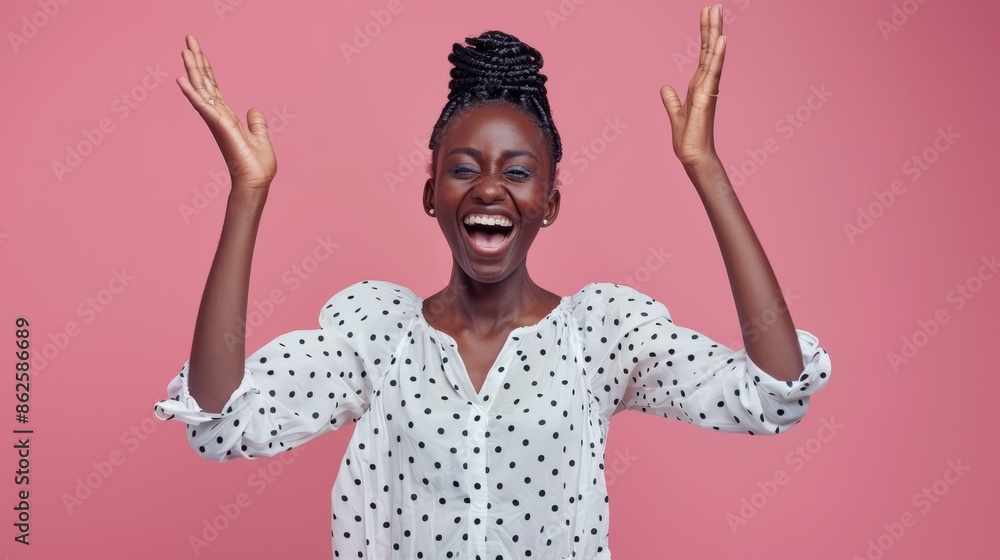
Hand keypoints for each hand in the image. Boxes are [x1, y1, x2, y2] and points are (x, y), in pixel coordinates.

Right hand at [176, 35, 276, 190]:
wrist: (256, 183)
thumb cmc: (256, 165)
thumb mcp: (260, 137)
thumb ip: (256, 122)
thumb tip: (254, 109)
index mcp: (226, 116)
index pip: (213, 87)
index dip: (205, 68)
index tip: (196, 49)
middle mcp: (218, 116)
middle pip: (204, 83)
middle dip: (196, 60)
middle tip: (187, 39)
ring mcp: (217, 121)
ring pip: (202, 90)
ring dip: (192, 70)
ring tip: (183, 50)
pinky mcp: (220, 127)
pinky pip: (204, 107)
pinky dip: (193, 93)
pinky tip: (182, 80)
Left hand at [660, 5, 726, 170]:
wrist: (692, 154)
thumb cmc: (688, 137)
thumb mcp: (675, 113)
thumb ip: (671, 99)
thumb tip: (665, 87)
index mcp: (699, 84)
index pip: (703, 53)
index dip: (704, 34)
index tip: (706, 14)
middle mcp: (707, 83)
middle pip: (710, 49)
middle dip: (711, 27)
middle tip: (713, 5)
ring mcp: (709, 88)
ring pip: (713, 54)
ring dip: (715, 33)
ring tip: (717, 12)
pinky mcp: (708, 95)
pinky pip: (714, 71)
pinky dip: (718, 54)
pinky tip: (722, 39)